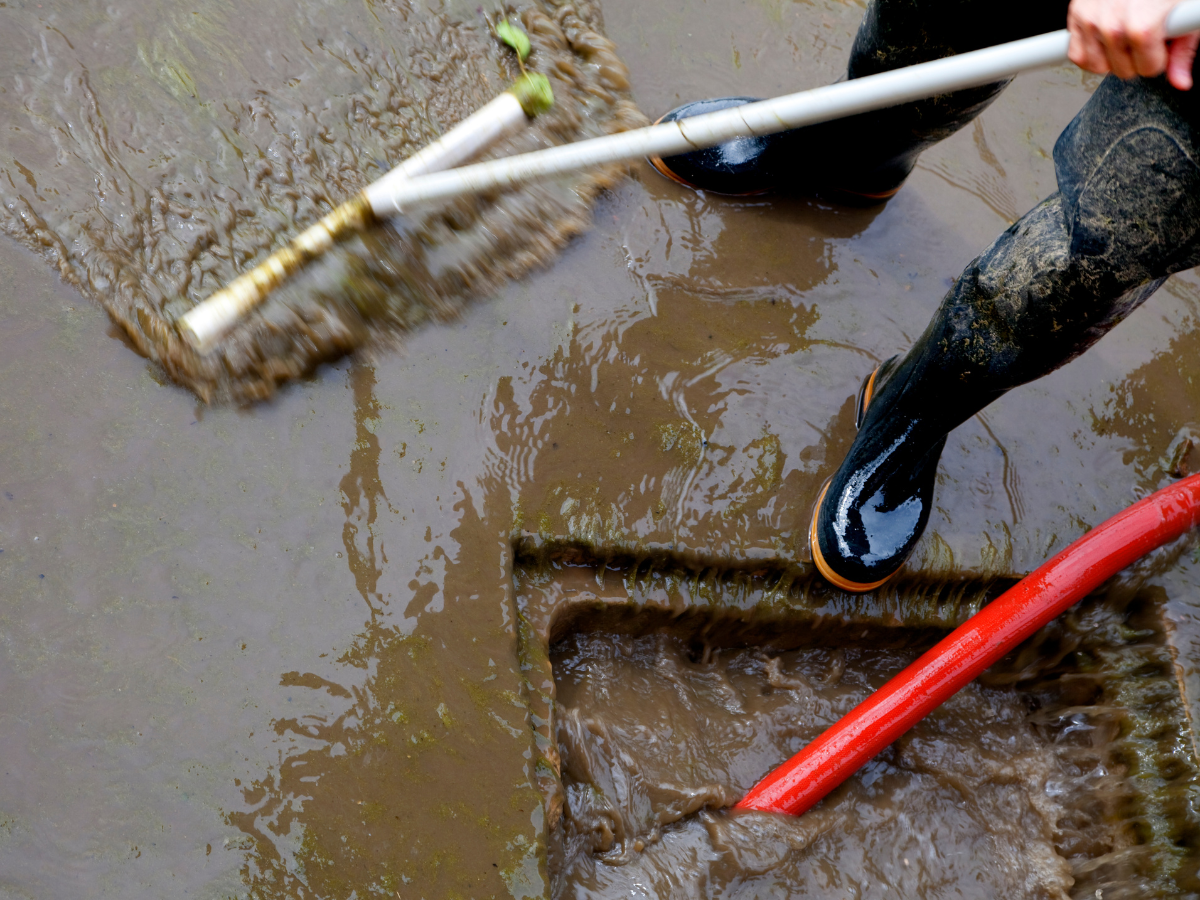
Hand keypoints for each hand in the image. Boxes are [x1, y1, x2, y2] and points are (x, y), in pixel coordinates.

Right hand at [1068, 0, 1199, 89]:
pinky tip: (1105, 41)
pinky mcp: (1076, 13)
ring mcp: (1091, 20)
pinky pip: (1077, 54)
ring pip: (1097, 67)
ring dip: (1112, 59)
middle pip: (1123, 70)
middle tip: (1145, 38)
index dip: (1160, 59)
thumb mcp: (1187, 9)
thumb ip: (1184, 49)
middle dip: (1136, 59)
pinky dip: (1090, 53)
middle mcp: (1112, 25)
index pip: (1149, 68)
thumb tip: (1182, 81)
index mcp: (1143, 26)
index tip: (1163, 44)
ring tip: (1125, 40)